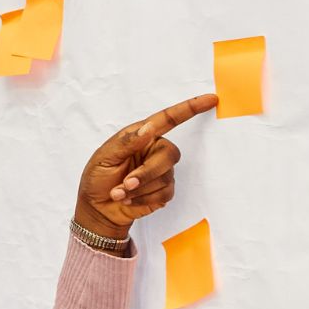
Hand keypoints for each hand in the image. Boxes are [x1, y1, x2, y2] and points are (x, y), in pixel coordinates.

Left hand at [75, 93, 218, 240]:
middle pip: (169, 154)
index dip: (190, 108)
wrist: (97, 209)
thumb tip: (149, 128)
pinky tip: (129, 201)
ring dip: (140, 189)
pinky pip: (164, 194)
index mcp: (141, 135)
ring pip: (166, 177)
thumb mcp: (104, 157)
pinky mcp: (163, 190)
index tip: (210, 99)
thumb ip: (126, 142)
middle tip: (126, 184)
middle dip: (147, 172)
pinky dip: (144, 200)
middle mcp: (154, 150)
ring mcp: (161, 171)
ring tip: (120, 193)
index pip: (168, 119)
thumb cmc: (97, 178)